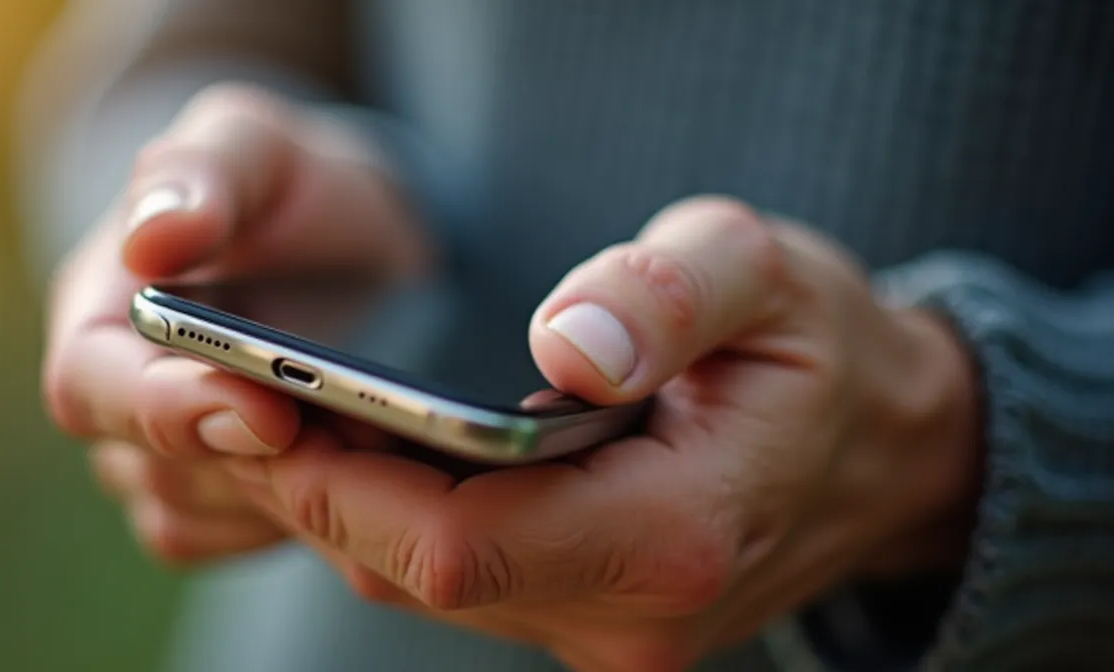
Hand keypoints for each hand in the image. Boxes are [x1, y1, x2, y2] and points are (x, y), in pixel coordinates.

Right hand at [42, 84, 427, 563]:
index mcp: (99, 313)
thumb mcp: (255, 148)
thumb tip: (149, 240)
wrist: (351, 247)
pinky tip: (375, 471)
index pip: (92, 387)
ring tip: (385, 444)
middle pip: (156, 470)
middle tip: (365, 435)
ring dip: (295, 491)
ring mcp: (166, 461)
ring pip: (208, 517)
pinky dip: (312, 517)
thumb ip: (202, 175)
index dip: (168, 411)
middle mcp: (118, 400)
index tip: (270, 412)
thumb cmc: (290, 188)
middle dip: (261, 458)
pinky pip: (249, 539)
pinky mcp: (225, 502)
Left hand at [233, 197, 981, 669]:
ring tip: (291, 409)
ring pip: (423, 590)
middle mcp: (636, 619)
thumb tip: (565, 346)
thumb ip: (670, 294)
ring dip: (345, 504)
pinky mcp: (592, 628)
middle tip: (242, 390)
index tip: (258, 398)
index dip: (338, 481)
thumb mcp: (767, 276)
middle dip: (315, 488)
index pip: (457, 543)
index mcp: (676, 535)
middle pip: (417, 576)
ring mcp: (612, 638)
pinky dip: (396, 522)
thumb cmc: (820, 349)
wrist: (885, 449)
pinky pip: (458, 587)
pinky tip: (374, 449)